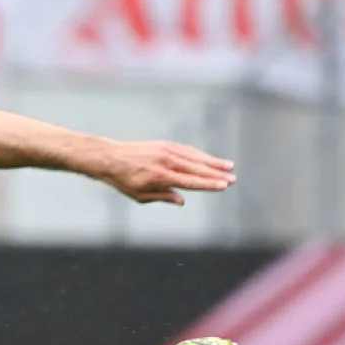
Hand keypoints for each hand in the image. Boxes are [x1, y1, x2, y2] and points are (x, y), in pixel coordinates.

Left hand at [95, 140, 235, 204]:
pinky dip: (199, 155)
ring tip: (229, 166)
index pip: (190, 181)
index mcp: (161, 177)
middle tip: (233, 178)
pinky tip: (210, 159)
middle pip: (197, 168)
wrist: (111, 158)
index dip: (208, 184)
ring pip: (194, 157)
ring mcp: (166, 150)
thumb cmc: (124, 181)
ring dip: (212, 162)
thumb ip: (163, 197)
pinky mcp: (165, 144)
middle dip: (216, 174)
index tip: (223, 186)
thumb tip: (182, 200)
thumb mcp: (141, 196)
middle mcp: (166, 161)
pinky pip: (186, 150)